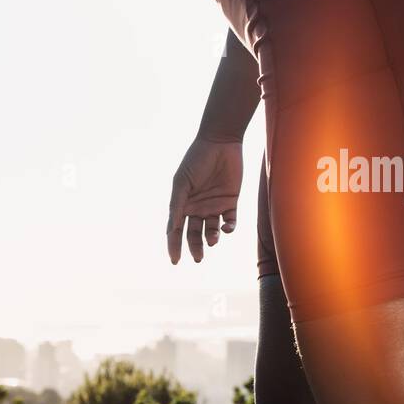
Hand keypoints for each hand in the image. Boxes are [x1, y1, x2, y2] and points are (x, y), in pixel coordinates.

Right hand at [166, 136, 243, 263]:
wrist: (220, 142)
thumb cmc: (196, 160)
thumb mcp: (182, 183)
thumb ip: (177, 205)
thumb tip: (172, 228)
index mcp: (182, 204)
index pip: (176, 230)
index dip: (174, 246)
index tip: (175, 261)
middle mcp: (198, 208)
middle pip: (195, 234)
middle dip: (195, 247)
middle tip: (198, 259)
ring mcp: (214, 206)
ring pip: (213, 231)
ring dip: (212, 238)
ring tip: (212, 240)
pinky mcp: (231, 202)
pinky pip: (230, 222)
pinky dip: (229, 228)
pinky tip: (226, 228)